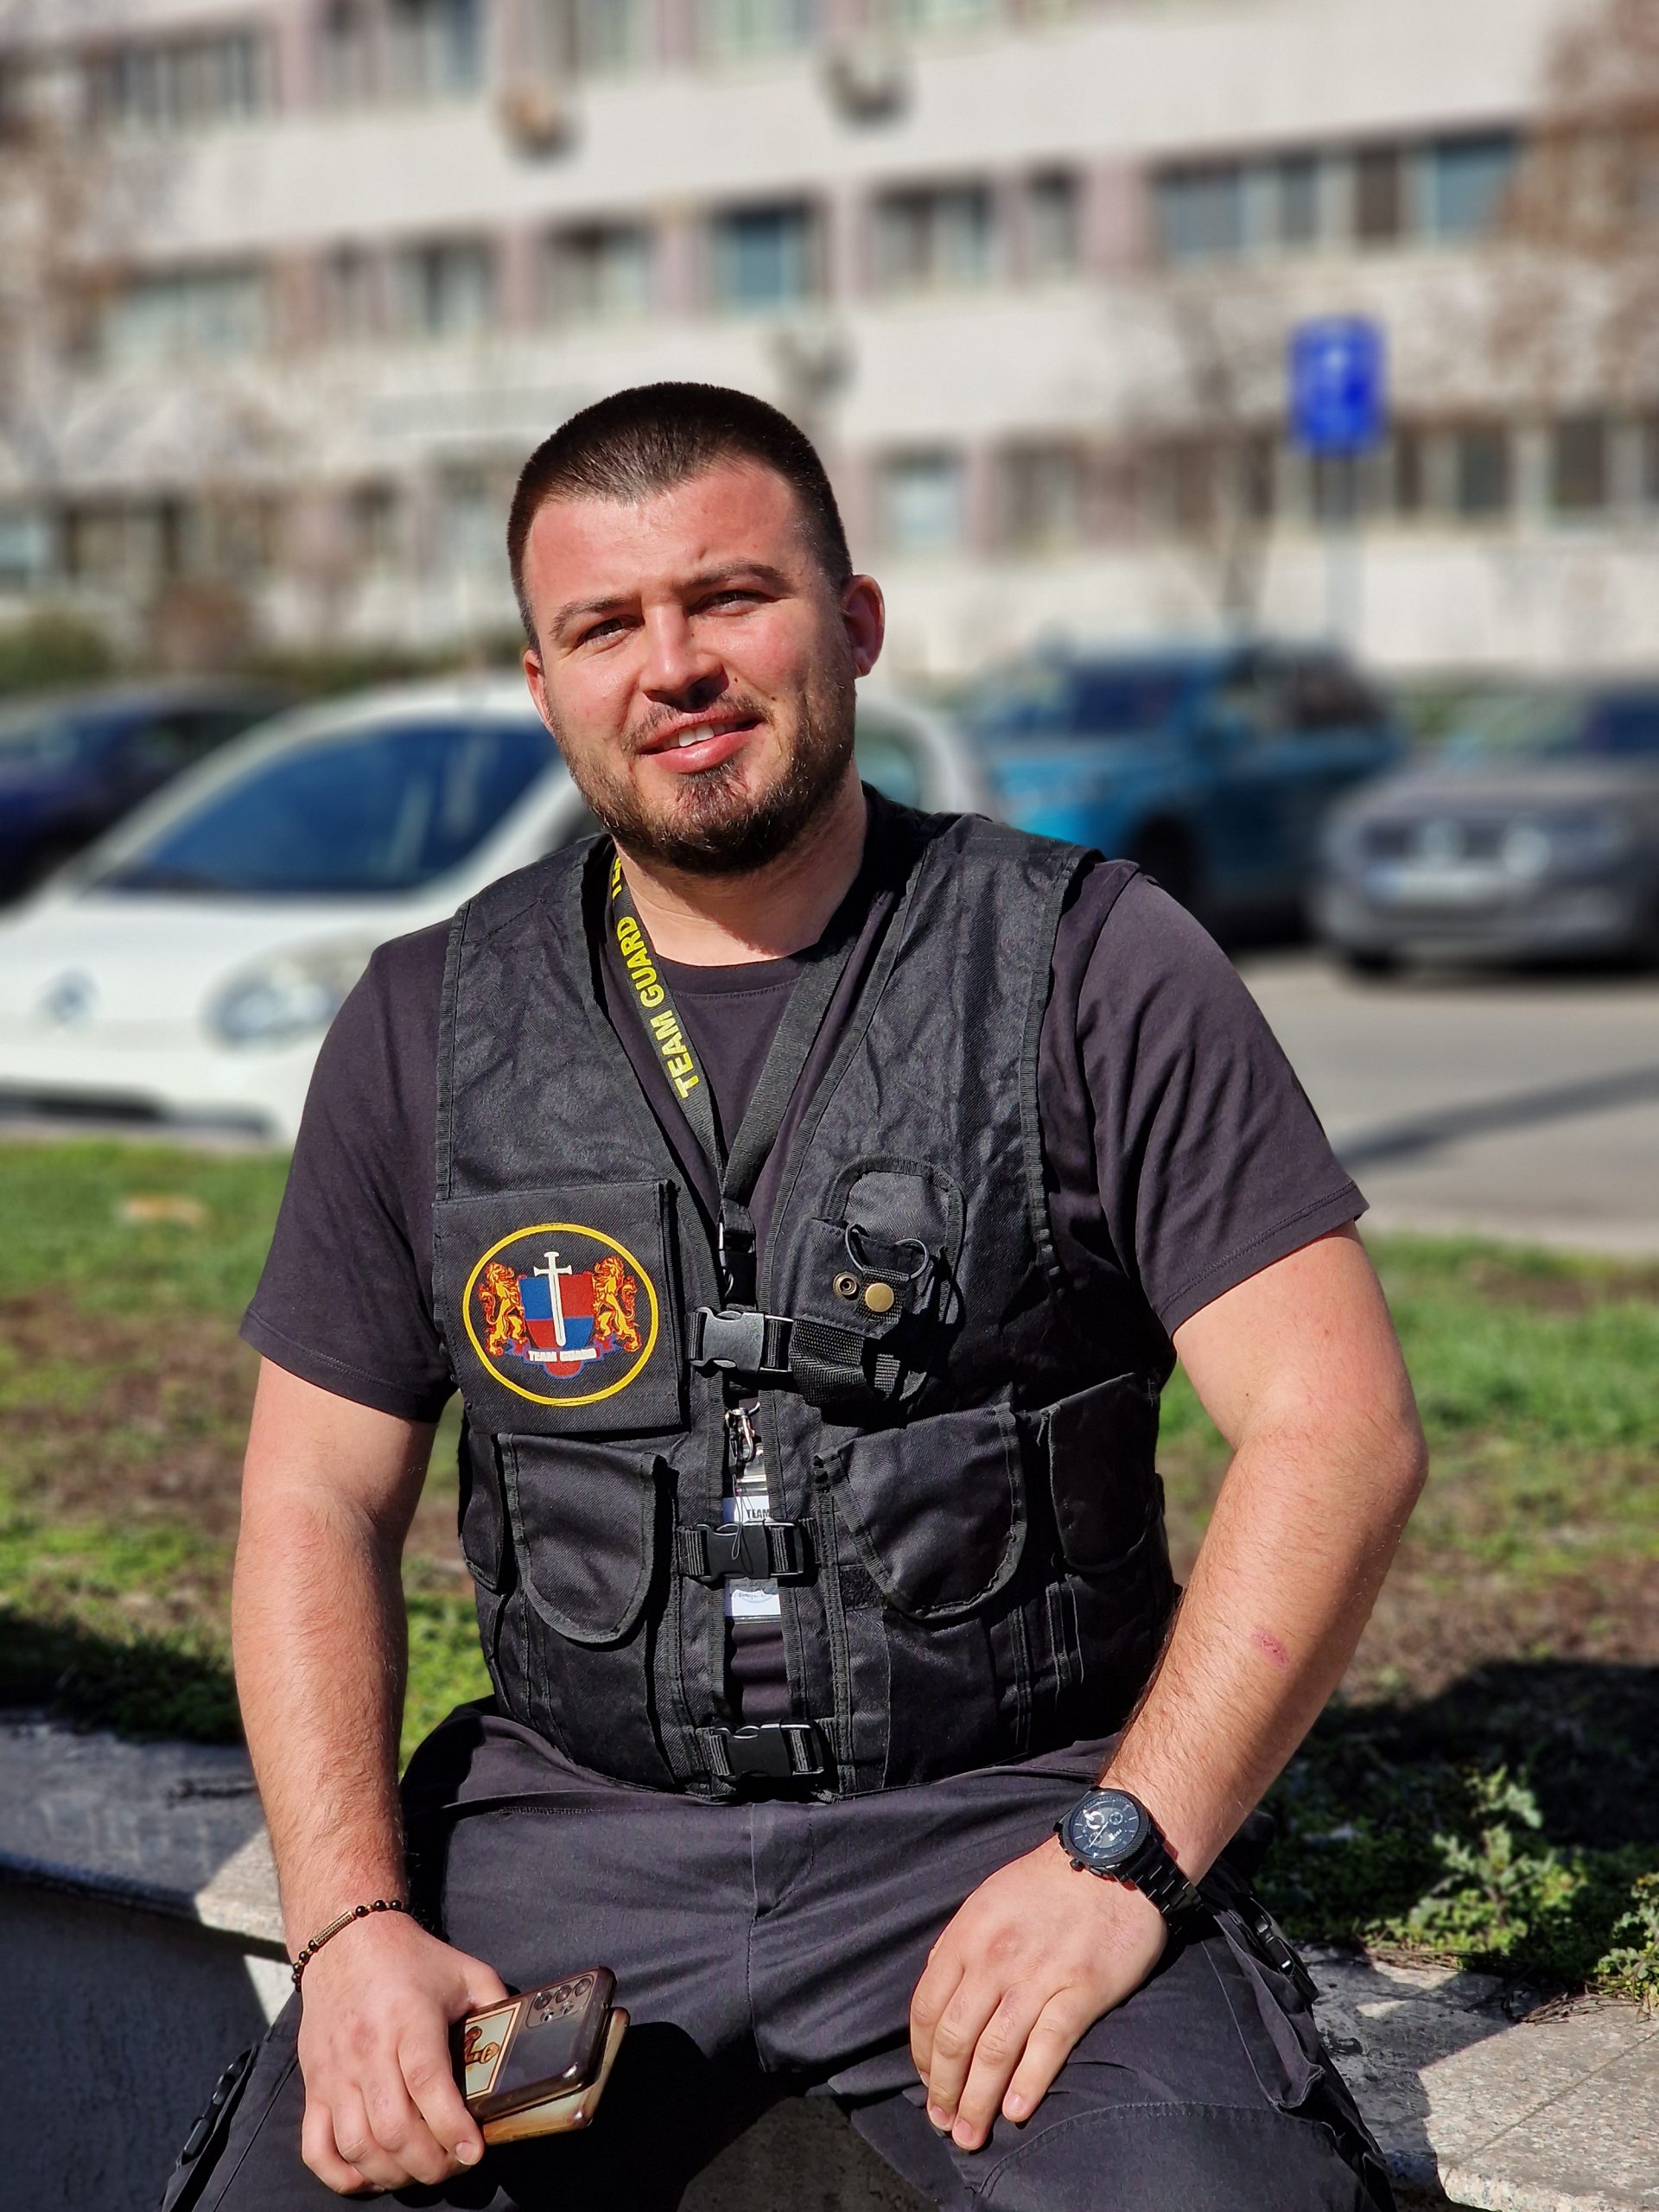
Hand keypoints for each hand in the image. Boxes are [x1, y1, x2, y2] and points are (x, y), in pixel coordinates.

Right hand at [295, 1911, 509, 2194]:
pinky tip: (371, 2173)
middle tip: (454, 2164)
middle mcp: (367, 2050)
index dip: (451, 2125)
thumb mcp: (465, 1972)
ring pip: (357, 2145)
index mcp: (409, 2019)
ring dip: (392, 2173)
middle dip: (430, 2162)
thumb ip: (497, 2005)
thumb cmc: (411, 1960)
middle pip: (394, 2128)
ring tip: (420, 2169)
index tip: (473, 2151)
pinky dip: (342, 2174)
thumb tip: (525, 2045)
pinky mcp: (313, 2086)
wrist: (346, 1941)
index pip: (427, 2083)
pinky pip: (316, 2148)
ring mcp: (335, 2072)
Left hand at [909, 1836, 1167, 2152]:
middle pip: (956, 2038)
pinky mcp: (1080, 1990)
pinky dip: (1028, 2083)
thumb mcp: (988, 1900)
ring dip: (978, 2101)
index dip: (922, 2054)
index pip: (928, 2008)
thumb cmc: (1048, 1883)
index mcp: (967, 1935)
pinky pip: (1047, 2045)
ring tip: (971, 2133)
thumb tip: (941, 1996)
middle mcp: (995, 1958)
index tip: (928, 2082)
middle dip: (945, 2089)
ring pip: (995, 2052)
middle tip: (944, 2122)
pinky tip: (1016, 2111)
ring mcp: (1038, 1976)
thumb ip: (962, 1947)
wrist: (1111, 1858)